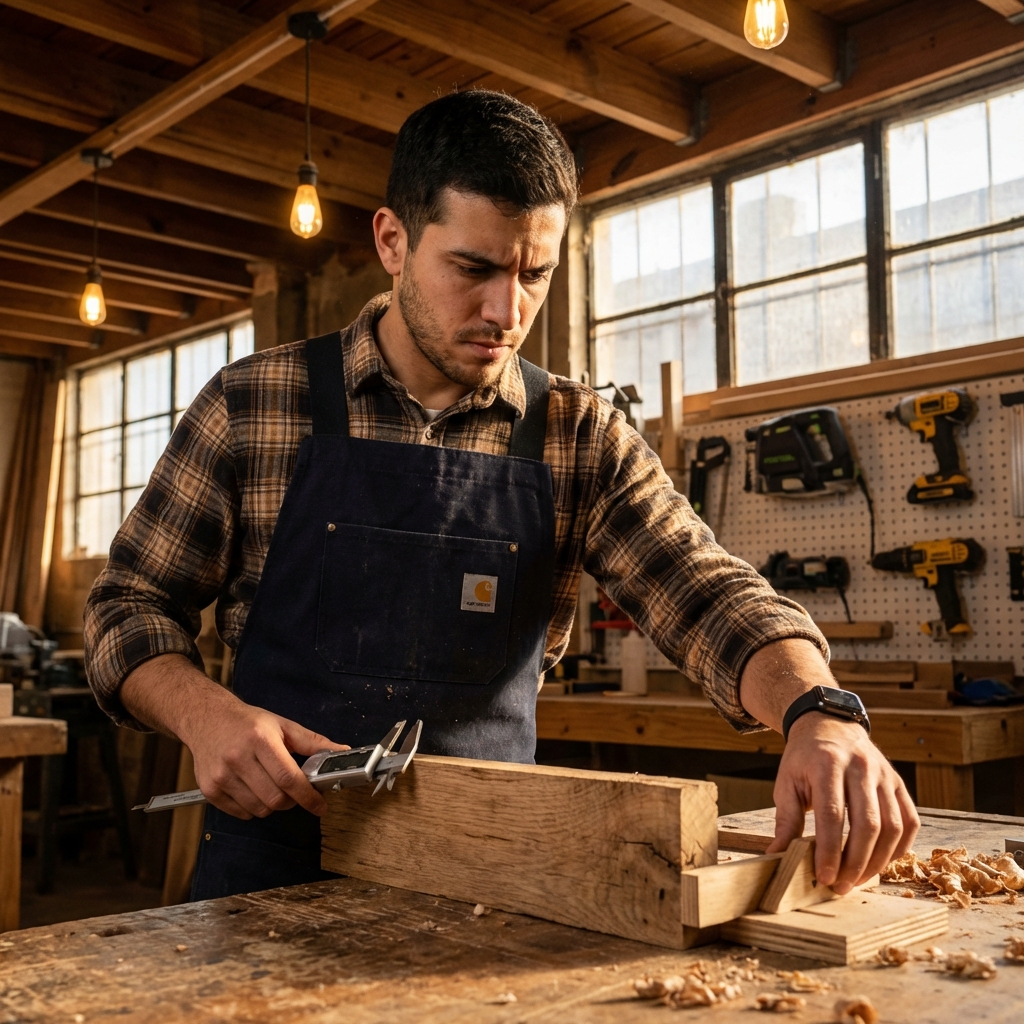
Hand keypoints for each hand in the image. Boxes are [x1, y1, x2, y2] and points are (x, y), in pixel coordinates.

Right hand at [182, 694, 347, 819]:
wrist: (208, 718)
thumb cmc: (247, 723)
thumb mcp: (282, 725)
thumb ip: (312, 742)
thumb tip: (341, 751)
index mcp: (260, 739)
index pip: (289, 778)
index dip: (308, 796)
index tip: (320, 805)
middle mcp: (238, 757)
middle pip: (275, 798)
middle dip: (292, 800)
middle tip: (293, 791)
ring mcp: (222, 775)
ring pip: (259, 809)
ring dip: (272, 804)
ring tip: (271, 786)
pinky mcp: (210, 789)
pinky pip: (241, 813)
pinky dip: (254, 808)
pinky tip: (253, 790)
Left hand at [767, 713, 918, 892]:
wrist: (829, 726)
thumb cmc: (804, 759)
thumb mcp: (786, 783)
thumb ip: (785, 820)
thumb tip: (777, 856)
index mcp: (826, 764)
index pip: (831, 814)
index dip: (830, 850)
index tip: (824, 877)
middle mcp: (860, 767)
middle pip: (867, 824)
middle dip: (856, 862)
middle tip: (842, 886)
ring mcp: (884, 774)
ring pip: (892, 826)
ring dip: (878, 861)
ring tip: (858, 879)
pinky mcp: (898, 783)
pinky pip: (909, 821)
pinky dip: (900, 847)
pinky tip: (882, 862)